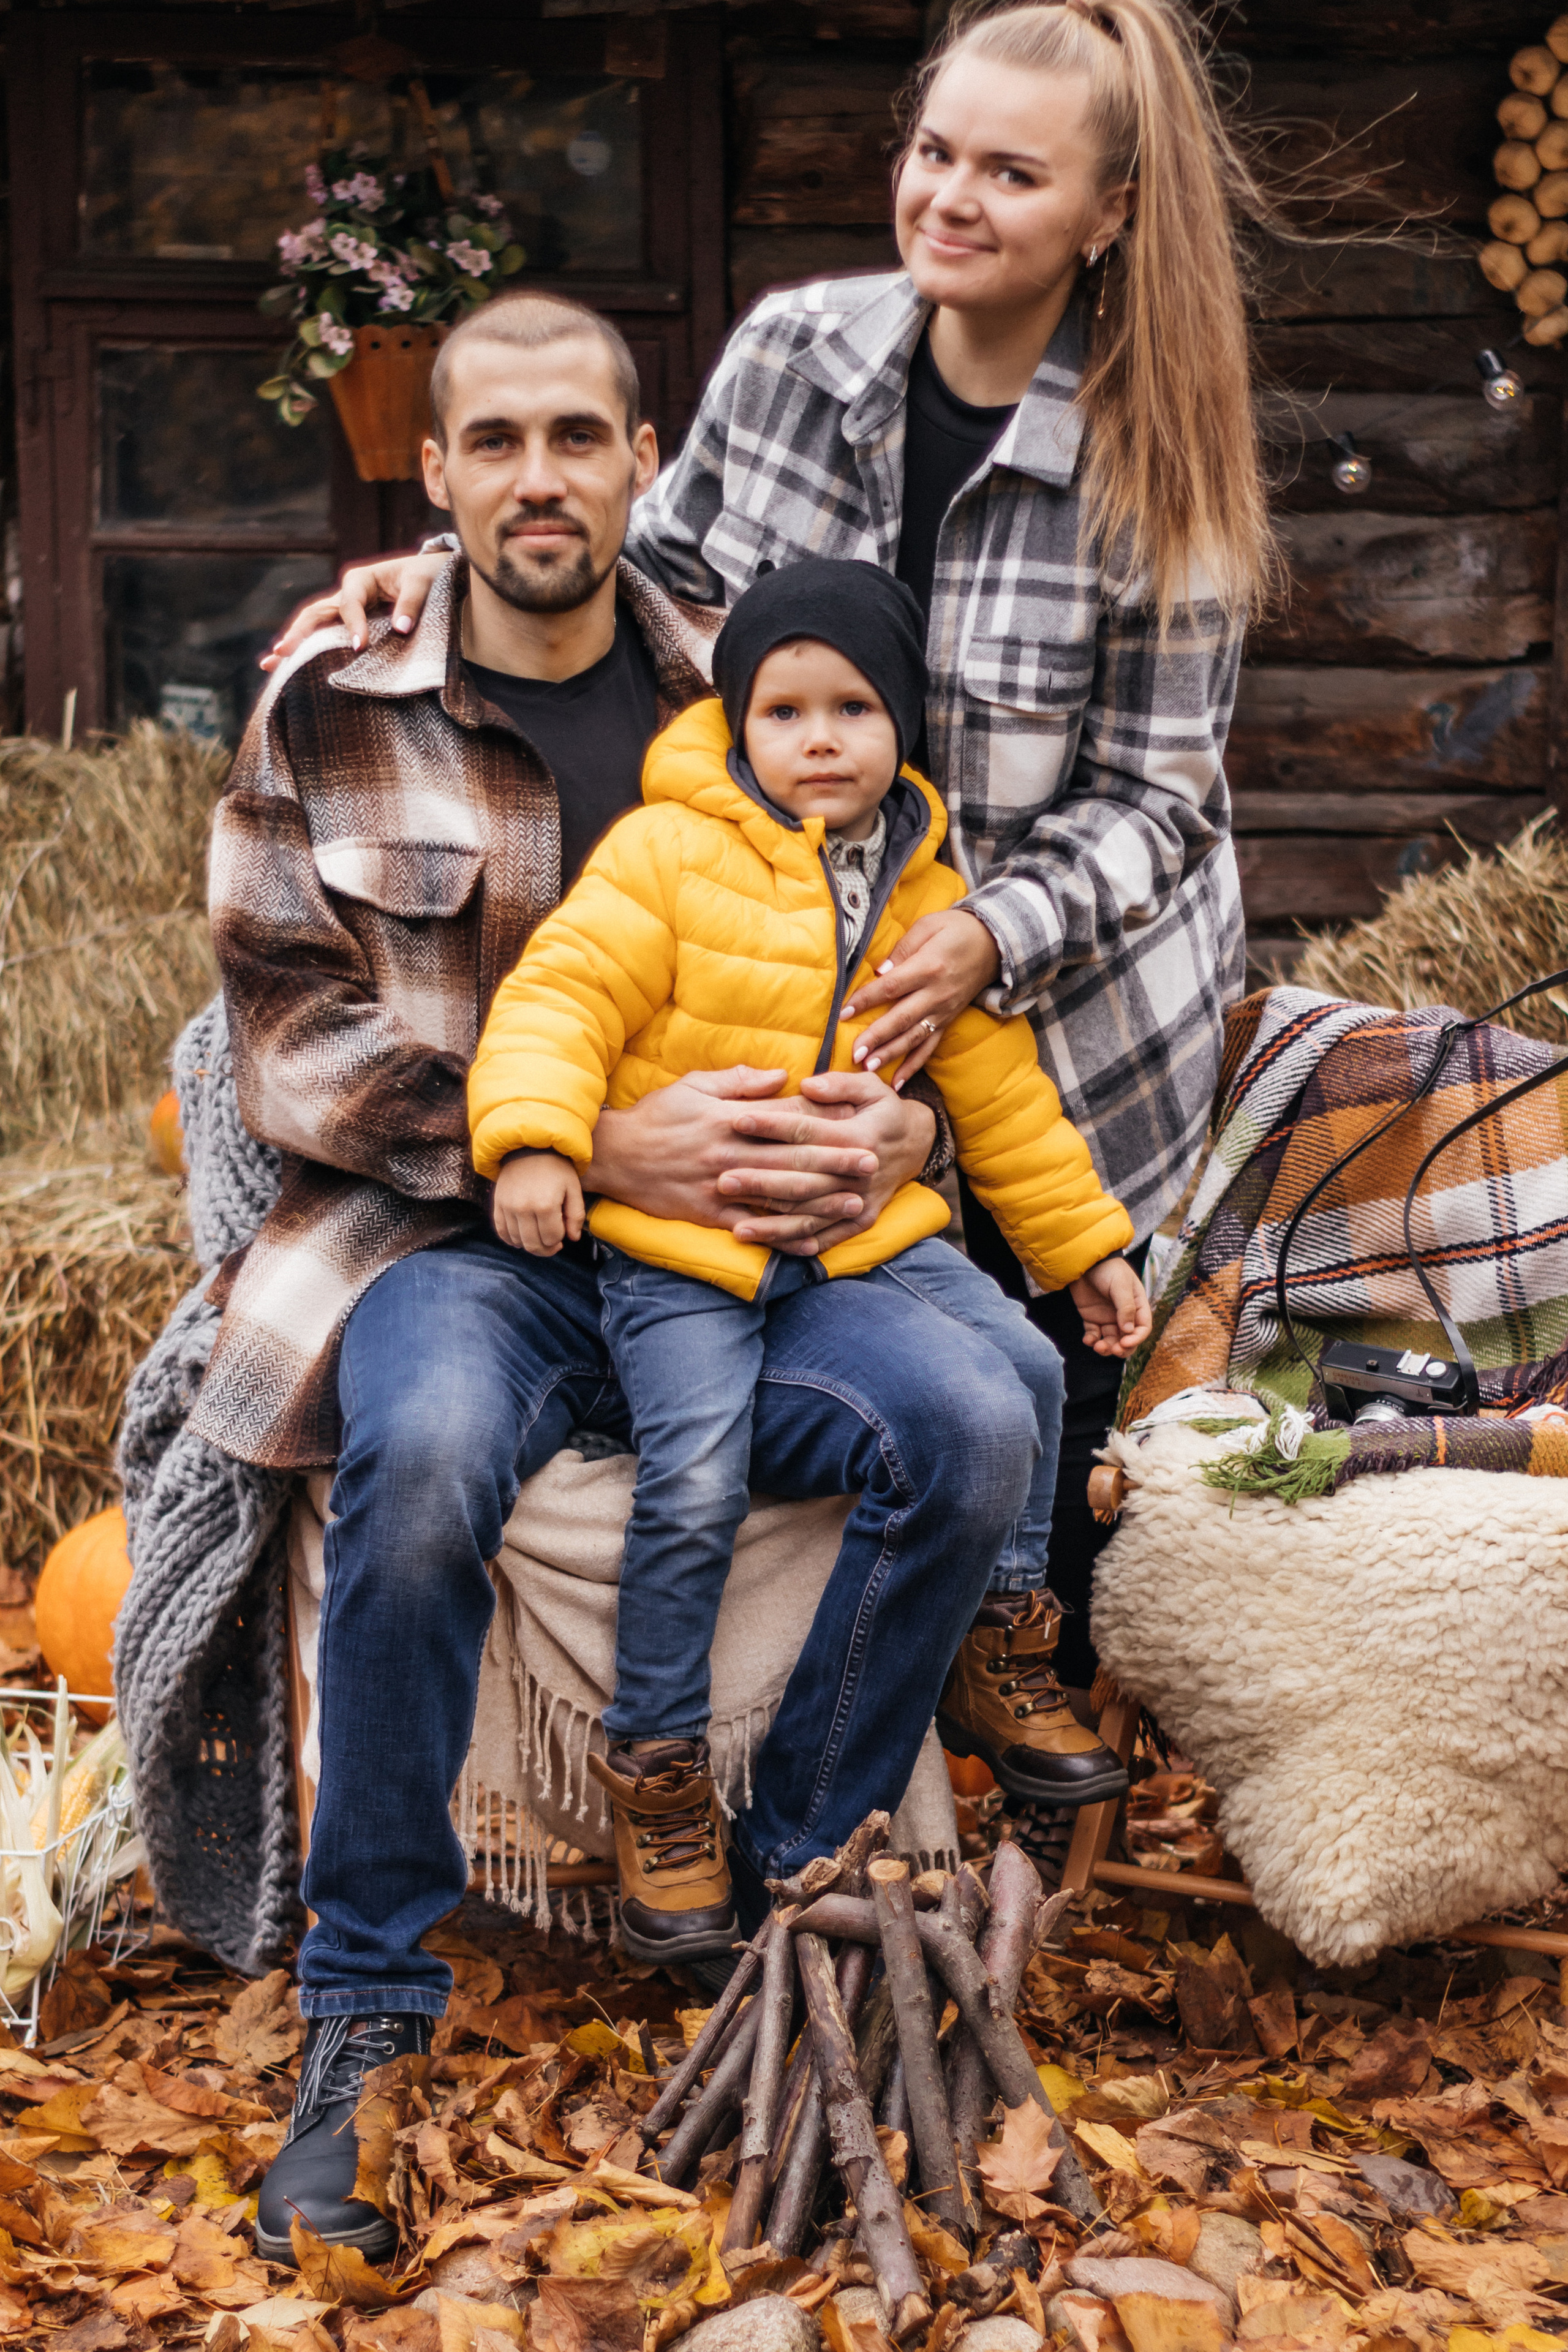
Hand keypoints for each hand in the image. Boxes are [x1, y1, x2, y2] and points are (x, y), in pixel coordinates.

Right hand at [259, 551, 446, 670]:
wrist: (430, 576)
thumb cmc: (427, 577)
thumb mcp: (423, 584)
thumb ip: (411, 604)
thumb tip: (401, 629)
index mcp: (361, 580)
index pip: (350, 605)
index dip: (353, 626)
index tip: (359, 648)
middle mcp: (346, 594)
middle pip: (315, 614)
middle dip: (299, 634)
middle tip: (282, 653)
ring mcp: (343, 610)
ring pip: (313, 625)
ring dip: (293, 644)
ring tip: (270, 664)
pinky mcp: (348, 625)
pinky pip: (325, 637)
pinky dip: (308, 651)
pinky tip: (288, 668)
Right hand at [492, 1151, 584, 1255]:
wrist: (529, 1147)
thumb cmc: (556, 1168)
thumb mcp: (573, 1188)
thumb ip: (576, 1215)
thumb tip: (573, 1238)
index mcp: (545, 1205)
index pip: (552, 1239)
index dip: (559, 1241)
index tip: (563, 1235)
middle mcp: (523, 1208)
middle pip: (533, 1244)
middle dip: (546, 1250)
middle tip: (553, 1245)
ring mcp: (508, 1207)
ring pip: (517, 1241)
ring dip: (530, 1245)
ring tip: (539, 1237)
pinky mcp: (497, 1204)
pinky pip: (501, 1232)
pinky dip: (511, 1240)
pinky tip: (521, 1238)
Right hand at [583, 1066, 934, 1256]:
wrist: (612, 1155)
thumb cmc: (656, 1116)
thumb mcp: (693, 1085)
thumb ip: (740, 1082)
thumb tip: (783, 1076)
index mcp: (729, 1120)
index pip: (785, 1123)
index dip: (825, 1126)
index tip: (858, 1126)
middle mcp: (729, 1155)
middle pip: (791, 1161)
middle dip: (835, 1164)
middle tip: (872, 1165)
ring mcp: (719, 1188)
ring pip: (778, 1197)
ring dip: (820, 1201)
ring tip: (854, 1203)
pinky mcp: (708, 1215)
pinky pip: (751, 1228)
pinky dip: (781, 1236)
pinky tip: (809, 1241)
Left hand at [739, 1069, 935, 1254]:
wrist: (916, 1144)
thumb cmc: (883, 1111)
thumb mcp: (871, 1087)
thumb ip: (839, 1083)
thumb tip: (807, 1084)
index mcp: (857, 1135)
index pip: (806, 1129)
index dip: (771, 1123)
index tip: (735, 1120)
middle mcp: (859, 1172)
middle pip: (801, 1178)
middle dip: (760, 1180)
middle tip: (721, 1180)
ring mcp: (861, 1200)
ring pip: (810, 1215)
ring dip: (772, 1224)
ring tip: (735, 1227)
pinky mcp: (863, 1220)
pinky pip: (827, 1237)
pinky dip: (799, 1243)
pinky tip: (770, 1246)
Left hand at [842, 908, 1000, 1083]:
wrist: (995, 943)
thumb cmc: (956, 929)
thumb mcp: (929, 926)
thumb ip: (903, 949)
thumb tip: (879, 972)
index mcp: (928, 967)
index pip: (891, 986)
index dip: (867, 999)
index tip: (844, 1012)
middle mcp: (936, 993)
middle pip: (901, 1018)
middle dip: (877, 1037)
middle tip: (854, 1053)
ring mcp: (943, 1011)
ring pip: (914, 1037)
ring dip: (891, 1054)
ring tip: (869, 1068)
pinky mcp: (948, 1020)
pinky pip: (930, 1047)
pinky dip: (914, 1065)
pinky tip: (897, 1082)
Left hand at [1069, 1256, 1152, 1358]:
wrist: (1085, 1261)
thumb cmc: (1108, 1269)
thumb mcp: (1121, 1285)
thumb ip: (1126, 1307)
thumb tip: (1128, 1331)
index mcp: (1137, 1306)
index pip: (1142, 1328)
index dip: (1136, 1339)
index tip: (1125, 1343)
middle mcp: (1124, 1315)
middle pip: (1128, 1339)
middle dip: (1122, 1348)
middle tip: (1113, 1350)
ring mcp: (1108, 1317)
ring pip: (1111, 1340)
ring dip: (1106, 1347)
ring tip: (1098, 1346)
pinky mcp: (1092, 1318)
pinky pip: (1094, 1334)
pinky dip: (1092, 1340)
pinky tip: (1088, 1340)